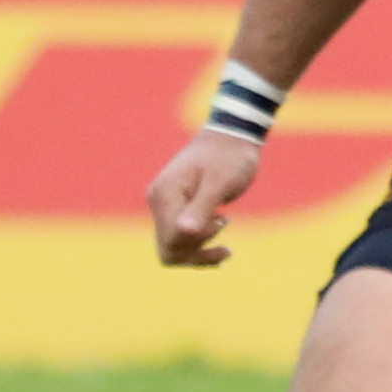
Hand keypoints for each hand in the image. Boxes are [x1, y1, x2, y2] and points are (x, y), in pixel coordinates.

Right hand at [148, 129, 260, 266]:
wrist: (233, 139)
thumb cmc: (230, 157)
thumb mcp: (220, 182)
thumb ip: (202, 206)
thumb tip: (184, 231)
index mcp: (165, 195)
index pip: (171, 239)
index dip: (198, 241)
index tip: (221, 220)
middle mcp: (159, 202)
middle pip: (169, 249)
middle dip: (198, 250)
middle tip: (224, 223)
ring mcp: (166, 207)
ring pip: (173, 249)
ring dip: (200, 252)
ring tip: (226, 233)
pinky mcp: (177, 210)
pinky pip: (180, 241)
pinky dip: (199, 250)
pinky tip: (222, 249)